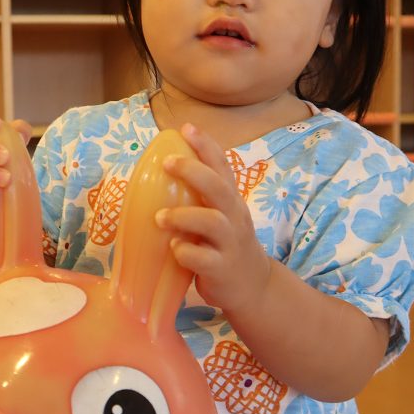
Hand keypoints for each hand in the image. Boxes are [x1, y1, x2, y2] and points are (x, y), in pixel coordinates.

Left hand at [156, 123, 270, 312]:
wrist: (252, 286)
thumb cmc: (226, 245)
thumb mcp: (221, 216)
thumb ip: (201, 197)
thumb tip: (160, 173)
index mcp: (230, 201)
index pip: (222, 166)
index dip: (205, 145)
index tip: (185, 128)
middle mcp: (234, 217)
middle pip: (219, 187)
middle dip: (194, 171)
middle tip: (168, 163)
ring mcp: (230, 243)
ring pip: (212, 222)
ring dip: (183, 216)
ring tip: (160, 217)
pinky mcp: (222, 269)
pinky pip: (203, 258)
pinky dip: (185, 252)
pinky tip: (174, 249)